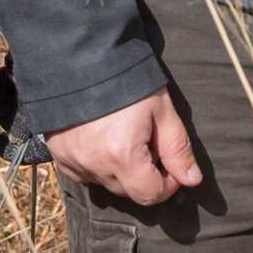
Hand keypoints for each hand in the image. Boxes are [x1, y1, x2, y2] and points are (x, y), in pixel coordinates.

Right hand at [48, 90, 201, 205]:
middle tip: (147, 141)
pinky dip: (96, 165)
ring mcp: (73, 162)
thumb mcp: (161, 110)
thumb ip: (177, 148)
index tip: (170, 164)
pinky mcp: (59, 155)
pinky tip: (101, 140)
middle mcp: (95, 166)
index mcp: (123, 156)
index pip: (150, 195)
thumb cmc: (127, 80)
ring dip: (119, 171)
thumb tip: (192, 180)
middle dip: (144, 174)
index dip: (167, 184)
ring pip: (105, 184)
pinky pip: (83, 174)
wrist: (82, 57)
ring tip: (123, 136)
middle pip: (128, 191)